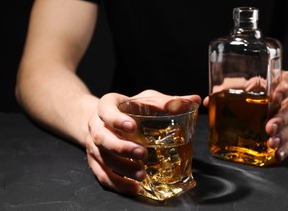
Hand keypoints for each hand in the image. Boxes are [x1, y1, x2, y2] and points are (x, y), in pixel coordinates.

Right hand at [85, 90, 200, 195]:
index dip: (116, 119)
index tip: (131, 126)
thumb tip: (194, 100)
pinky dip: (117, 184)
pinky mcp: (95, 162)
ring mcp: (93, 145)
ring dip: (122, 169)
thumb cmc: (129, 108)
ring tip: (142, 175)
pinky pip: (102, 175)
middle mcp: (95, 126)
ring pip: (103, 159)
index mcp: (106, 106)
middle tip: (142, 153)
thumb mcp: (146, 100)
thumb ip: (167, 102)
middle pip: (102, 138)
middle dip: (121, 147)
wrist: (104, 119)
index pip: (106, 110)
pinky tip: (134, 188)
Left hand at [202, 71, 287, 161]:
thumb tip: (208, 101)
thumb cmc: (264, 87)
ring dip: (282, 136)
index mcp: (283, 83)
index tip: (275, 96)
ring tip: (272, 143)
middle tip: (269, 128)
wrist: (285, 94)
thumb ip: (233, 89)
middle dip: (280, 119)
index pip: (287, 83)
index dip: (283, 90)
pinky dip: (286, 148)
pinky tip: (278, 154)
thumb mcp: (251, 83)